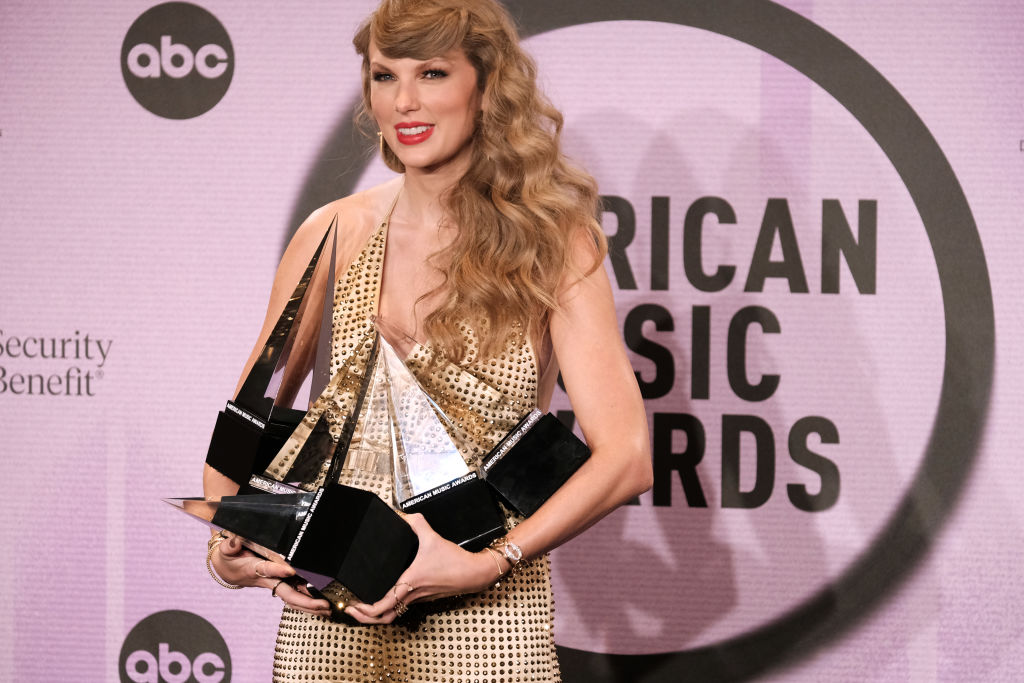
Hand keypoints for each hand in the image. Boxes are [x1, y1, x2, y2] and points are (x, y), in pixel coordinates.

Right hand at [212, 535, 330, 617]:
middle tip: (323, 605)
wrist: (227, 570)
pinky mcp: (279, 583)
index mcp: (254, 569)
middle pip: (287, 593)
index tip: (289, 570)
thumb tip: (235, 541)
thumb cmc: (229, 558)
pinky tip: (322, 606)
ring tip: (328, 610)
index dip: (277, 570)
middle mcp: (267, 580)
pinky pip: (294, 595)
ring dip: (311, 605)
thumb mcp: (226, 549)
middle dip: (306, 601)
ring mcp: (274, 583)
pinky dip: (308, 602)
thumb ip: (230, 545)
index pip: (267, 569)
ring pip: (293, 598)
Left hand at [343, 513, 502, 624]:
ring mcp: (418, 598)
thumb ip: (416, 523)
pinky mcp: (424, 596)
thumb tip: (402, 515)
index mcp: (409, 582)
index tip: (351, 604)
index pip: (381, 606)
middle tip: (351, 609)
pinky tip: (386, 594)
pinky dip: (390, 606)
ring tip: (364, 606)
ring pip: (393, 614)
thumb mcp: (433, 537)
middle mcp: (412, 594)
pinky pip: (402, 605)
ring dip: (376, 615)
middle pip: (384, 618)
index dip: (363, 610)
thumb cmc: (455, 561)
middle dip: (364, 618)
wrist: (474, 573)